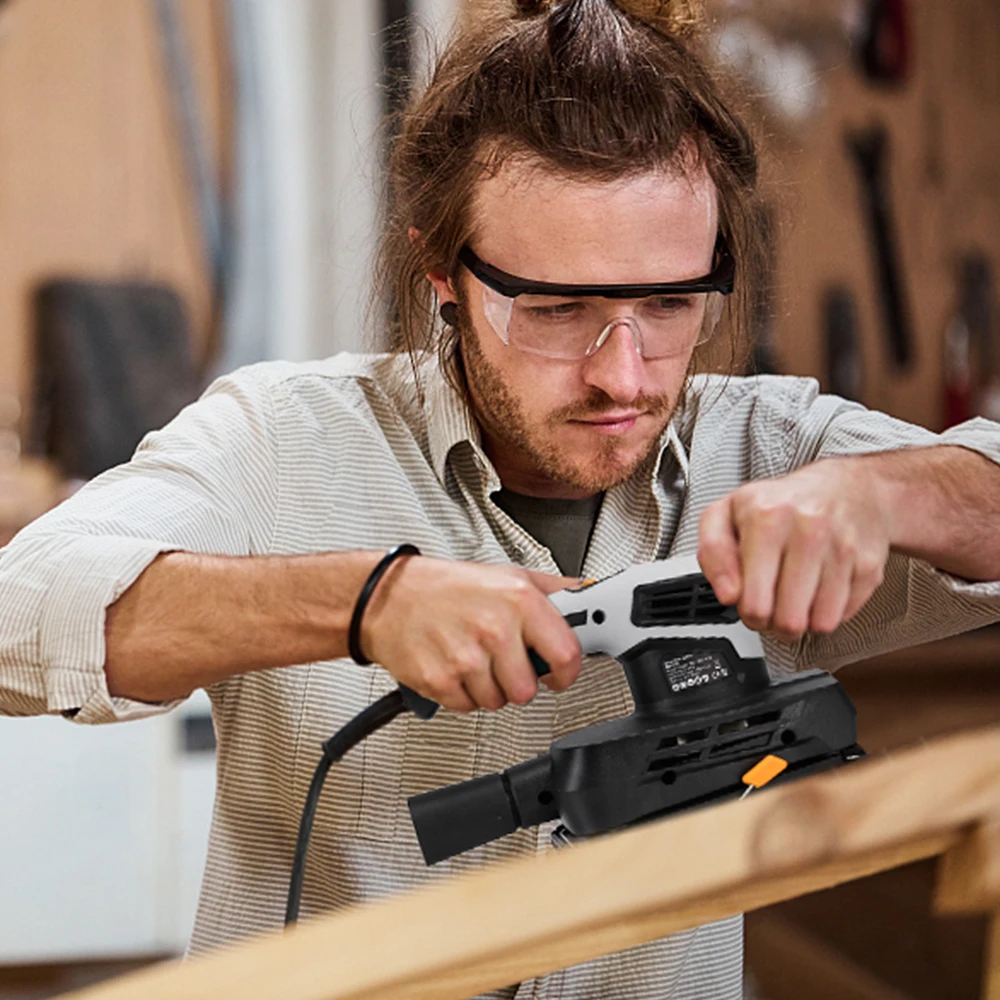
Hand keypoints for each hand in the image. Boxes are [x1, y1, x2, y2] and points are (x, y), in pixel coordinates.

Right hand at [361, 557, 582, 712]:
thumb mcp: (507, 575)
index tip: (561, 672)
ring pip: (499, 701)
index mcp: (519, 600)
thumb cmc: (446, 587)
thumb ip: (552, 589)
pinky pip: (468, 707)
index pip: (567, 654)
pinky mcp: (440, 680)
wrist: (387, 597)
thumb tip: (588, 594)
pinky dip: (462, 693)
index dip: (567, 671)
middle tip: (502, 661)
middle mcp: (495, 628)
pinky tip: (453, 666)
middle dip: (518, 680)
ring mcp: (466, 657)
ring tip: (472, 658)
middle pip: (529, 689)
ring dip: (488, 687)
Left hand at [697, 458, 891, 639]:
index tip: (750, 603)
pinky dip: (829, 611)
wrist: (849, 487)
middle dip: (775, 622)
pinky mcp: (869, 566)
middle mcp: (808, 530)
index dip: (749, 614)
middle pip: (788, 620)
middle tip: (773, 604)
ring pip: (818, 623)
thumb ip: (713, 552)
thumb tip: (728, 594)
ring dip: (803, 619)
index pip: (754, 602)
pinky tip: (819, 590)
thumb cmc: (783, 504)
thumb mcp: (728, 513)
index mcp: (767, 518)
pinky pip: (843, 616)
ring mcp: (843, 548)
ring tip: (795, 595)